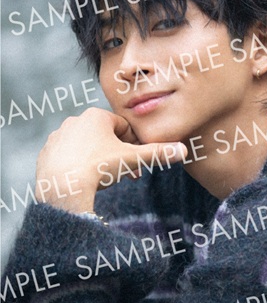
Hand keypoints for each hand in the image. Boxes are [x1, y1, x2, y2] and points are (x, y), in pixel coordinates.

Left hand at [35, 107, 186, 213]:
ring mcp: (58, 136)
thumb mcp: (132, 160)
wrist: (63, 186)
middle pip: (105, 138)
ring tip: (104, 180)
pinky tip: (84, 181)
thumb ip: (157, 153)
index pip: (124, 128)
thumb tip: (184, 150)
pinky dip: (78, 167)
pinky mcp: (47, 152)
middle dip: (118, 156)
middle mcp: (75, 121)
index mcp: (96, 116)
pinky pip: (69, 158)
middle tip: (126, 176)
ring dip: (99, 160)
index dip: (134, 147)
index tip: (137, 164)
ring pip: (87, 147)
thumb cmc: (98, 167)